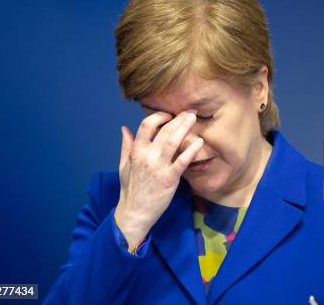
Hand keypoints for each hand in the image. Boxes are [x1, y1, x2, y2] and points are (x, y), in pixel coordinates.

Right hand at [114, 111, 203, 249]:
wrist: (135, 212)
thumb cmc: (131, 189)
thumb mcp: (123, 165)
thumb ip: (126, 146)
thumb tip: (124, 128)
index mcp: (136, 152)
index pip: (146, 126)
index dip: (158, 116)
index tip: (169, 114)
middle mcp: (147, 157)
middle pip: (163, 131)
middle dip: (178, 118)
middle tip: (190, 112)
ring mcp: (158, 168)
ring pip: (173, 142)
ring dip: (184, 128)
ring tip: (194, 118)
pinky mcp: (169, 179)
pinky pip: (182, 161)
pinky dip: (191, 150)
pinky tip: (199, 142)